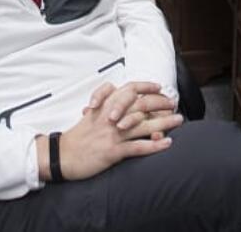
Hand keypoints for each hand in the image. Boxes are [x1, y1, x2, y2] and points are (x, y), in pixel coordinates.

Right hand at [50, 81, 181, 180]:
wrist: (62, 154)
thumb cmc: (77, 137)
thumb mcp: (91, 116)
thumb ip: (106, 108)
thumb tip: (121, 107)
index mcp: (105, 105)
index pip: (128, 89)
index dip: (146, 86)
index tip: (159, 87)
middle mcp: (111, 116)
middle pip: (141, 104)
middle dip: (161, 103)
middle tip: (173, 104)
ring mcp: (113, 133)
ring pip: (143, 125)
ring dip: (164, 122)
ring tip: (178, 120)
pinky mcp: (112, 150)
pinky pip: (137, 147)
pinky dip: (154, 145)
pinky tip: (166, 143)